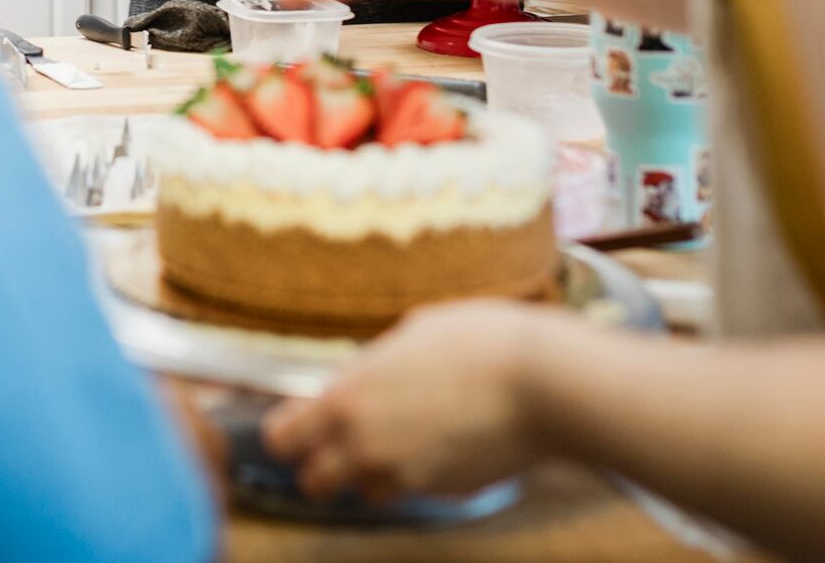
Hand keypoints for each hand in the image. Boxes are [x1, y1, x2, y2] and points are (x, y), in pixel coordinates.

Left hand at [261, 300, 551, 501]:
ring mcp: (406, 477)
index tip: (301, 422)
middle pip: (314, 482)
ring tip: (404, 435)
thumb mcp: (412, 333)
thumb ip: (376, 365)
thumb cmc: (478, 340)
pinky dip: (420, 473)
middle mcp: (365, 447)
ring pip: (366, 491)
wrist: (544, 383)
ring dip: (374, 472)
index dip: (288, 432)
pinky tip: (447, 438)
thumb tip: (368, 376)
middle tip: (344, 440)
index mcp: (346, 400)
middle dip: (323, 465)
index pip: (280, 439)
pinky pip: (415, 489)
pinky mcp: (445, 492)